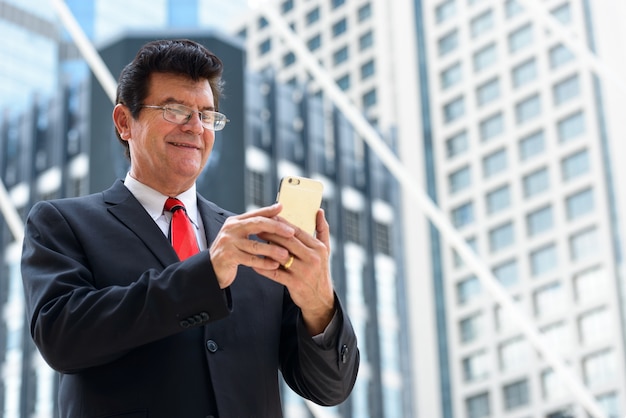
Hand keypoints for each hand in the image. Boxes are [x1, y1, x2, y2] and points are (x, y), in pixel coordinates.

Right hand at [209, 204, 294, 287]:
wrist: (211, 268)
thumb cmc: (230, 251)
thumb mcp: (241, 235)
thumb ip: (256, 223)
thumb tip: (277, 208)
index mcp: (235, 221)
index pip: (256, 214)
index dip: (270, 212)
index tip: (283, 209)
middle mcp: (230, 229)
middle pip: (257, 224)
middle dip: (276, 228)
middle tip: (290, 232)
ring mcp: (228, 243)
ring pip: (255, 245)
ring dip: (272, 250)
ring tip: (286, 254)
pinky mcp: (228, 256)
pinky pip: (250, 260)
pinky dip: (263, 263)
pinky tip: (274, 265)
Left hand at [255, 209, 335, 334]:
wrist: (320, 298)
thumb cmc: (320, 270)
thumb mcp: (326, 250)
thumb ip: (322, 230)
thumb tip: (319, 210)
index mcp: (318, 248)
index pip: (297, 231)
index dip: (282, 224)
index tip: (269, 218)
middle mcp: (312, 258)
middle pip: (287, 241)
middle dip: (271, 233)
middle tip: (257, 227)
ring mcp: (304, 271)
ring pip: (281, 256)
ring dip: (266, 248)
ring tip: (254, 242)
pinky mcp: (295, 284)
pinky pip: (275, 273)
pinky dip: (264, 268)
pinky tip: (254, 263)